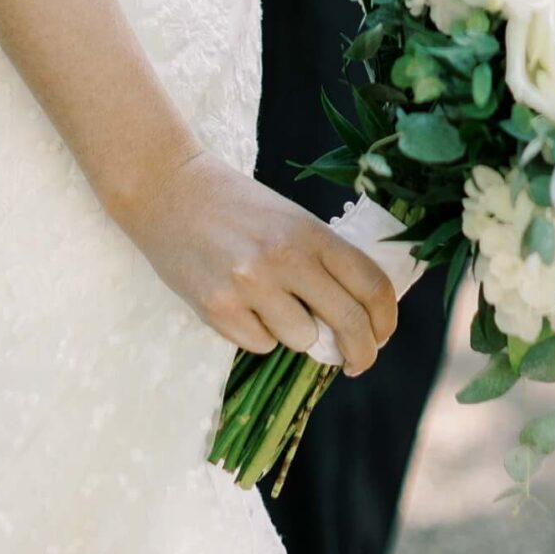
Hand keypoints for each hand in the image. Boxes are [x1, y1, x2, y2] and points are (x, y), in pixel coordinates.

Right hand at [117, 151, 399, 372]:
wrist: (168, 190)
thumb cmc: (235, 206)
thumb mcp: (290, 219)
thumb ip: (322, 262)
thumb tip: (358, 320)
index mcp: (310, 231)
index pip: (372, 284)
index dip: (386, 319)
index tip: (382, 336)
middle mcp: (285, 257)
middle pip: (348, 322)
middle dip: (361, 352)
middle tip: (358, 363)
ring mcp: (250, 284)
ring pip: (302, 340)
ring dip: (295, 334)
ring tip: (267, 302)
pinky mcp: (217, 307)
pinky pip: (260, 344)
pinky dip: (257, 334)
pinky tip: (237, 302)